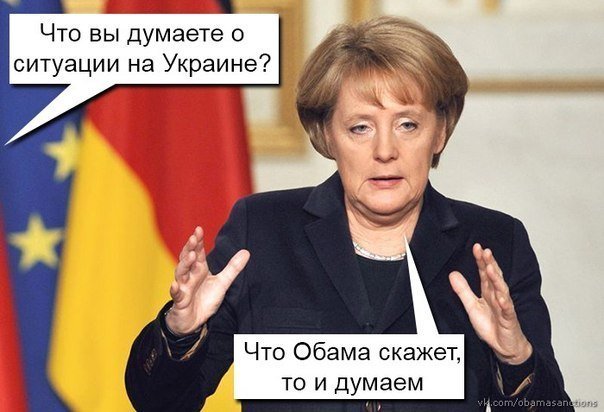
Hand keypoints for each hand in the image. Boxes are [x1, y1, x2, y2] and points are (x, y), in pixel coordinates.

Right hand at [166, 226, 249, 335]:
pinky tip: (175, 284)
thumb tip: (247, 251)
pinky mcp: (180, 301)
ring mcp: (183, 287)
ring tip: (190, 256)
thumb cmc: (205, 299)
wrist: (194, 321)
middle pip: (187, 259)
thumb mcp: (222, 283)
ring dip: (184, 264)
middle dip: (190, 248)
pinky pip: (176, 294)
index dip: (198, 241)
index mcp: (199, 269)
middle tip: (194, 238)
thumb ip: (233, 268)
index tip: (199, 230)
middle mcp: (189, 275)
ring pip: (180, 273)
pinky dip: (175, 289)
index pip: (197, 252)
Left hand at [449, 243, 531, 364]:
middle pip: (494, 277)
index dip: (480, 260)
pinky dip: (505, 303)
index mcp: (488, 291)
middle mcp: (497, 296)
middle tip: (485, 251)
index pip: (484, 273)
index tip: (476, 248)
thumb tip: (453, 274)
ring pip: (501, 289)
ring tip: (491, 268)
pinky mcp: (509, 318)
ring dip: (497, 278)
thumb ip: (462, 290)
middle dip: (490, 263)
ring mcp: (504, 306)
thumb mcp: (471, 306)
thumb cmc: (491, 325)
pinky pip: (507, 309)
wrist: (504, 346)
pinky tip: (501, 297)